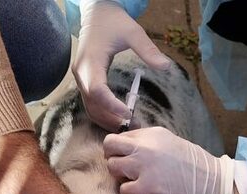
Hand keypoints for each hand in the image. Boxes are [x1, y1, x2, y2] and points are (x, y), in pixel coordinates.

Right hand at [74, 0, 170, 129]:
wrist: (95, 13)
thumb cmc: (113, 21)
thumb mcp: (133, 32)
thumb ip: (148, 50)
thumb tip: (166, 66)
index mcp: (91, 61)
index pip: (98, 91)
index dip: (111, 105)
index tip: (128, 113)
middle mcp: (82, 73)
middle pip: (92, 104)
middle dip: (111, 118)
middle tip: (133, 126)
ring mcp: (80, 78)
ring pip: (89, 107)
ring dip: (106, 120)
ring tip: (128, 126)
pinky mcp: (83, 81)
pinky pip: (90, 103)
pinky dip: (102, 114)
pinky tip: (118, 119)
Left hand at [104, 127, 246, 193]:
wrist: (215, 186)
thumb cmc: (197, 168)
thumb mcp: (173, 144)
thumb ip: (150, 144)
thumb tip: (129, 149)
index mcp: (153, 134)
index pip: (120, 136)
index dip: (121, 150)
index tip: (130, 160)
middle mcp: (146, 147)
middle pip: (109, 146)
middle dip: (113, 159)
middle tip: (126, 171)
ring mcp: (145, 167)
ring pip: (113, 167)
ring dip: (121, 178)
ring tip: (137, 183)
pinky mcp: (147, 189)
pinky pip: (123, 190)